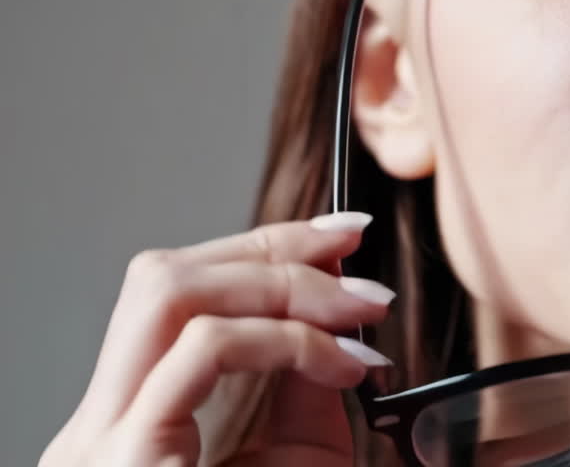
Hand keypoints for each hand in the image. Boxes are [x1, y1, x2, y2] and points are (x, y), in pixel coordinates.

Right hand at [40, 212, 393, 466]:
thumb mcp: (294, 464)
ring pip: (169, 295)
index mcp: (133, 424)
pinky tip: (344, 363)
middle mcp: (102, 425)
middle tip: (356, 246)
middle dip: (271, 243)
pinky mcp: (124, 461)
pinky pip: (201, 356)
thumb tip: (336, 312)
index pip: (178, 294)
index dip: (262, 246)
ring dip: (282, 283)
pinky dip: (286, 338)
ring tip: (359, 310)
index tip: (341, 233)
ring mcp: (102, 444)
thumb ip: (302, 388)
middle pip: (165, 277)